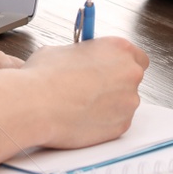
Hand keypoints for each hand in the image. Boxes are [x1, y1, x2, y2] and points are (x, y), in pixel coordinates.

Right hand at [21, 37, 148, 148]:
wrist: (35, 106)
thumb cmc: (44, 77)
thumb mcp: (61, 50)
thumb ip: (81, 55)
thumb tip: (78, 60)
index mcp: (119, 48)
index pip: (137, 56)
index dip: (121, 64)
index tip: (110, 68)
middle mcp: (130, 73)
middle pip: (133, 79)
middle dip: (117, 84)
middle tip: (94, 88)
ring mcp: (128, 101)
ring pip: (125, 102)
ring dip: (110, 104)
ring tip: (81, 105)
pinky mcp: (121, 125)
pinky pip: (117, 122)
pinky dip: (104, 121)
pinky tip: (82, 118)